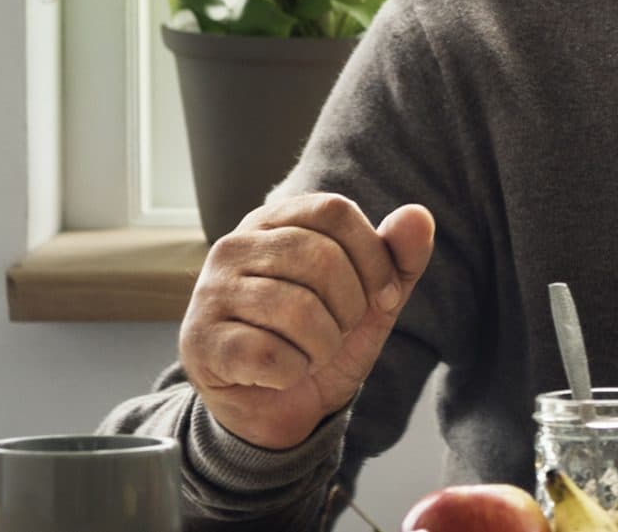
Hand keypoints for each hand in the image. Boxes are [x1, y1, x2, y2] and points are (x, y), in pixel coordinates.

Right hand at [178, 194, 433, 450]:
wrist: (279, 406)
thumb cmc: (323, 337)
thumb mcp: (373, 298)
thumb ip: (398, 258)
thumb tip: (418, 215)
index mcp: (276, 221)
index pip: (335, 211)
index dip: (374, 258)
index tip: (382, 297)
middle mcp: (234, 246)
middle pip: (320, 258)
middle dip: (350, 308)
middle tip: (338, 332)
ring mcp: (210, 292)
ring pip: (296, 308)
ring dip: (323, 345)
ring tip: (310, 353)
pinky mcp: (199, 341)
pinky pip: (268, 354)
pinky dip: (292, 372)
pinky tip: (279, 373)